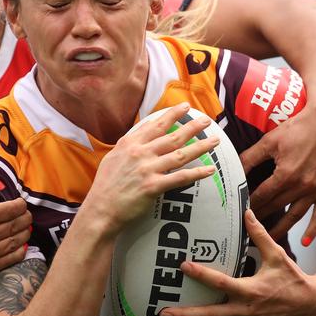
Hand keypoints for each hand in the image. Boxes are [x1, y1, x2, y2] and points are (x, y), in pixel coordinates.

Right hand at [0, 192, 31, 282]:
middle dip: (25, 218)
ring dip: (25, 233)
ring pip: (15, 242)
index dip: (20, 205)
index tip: (22, 204)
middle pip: (15, 225)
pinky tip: (22, 244)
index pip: (9, 210)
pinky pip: (10, 259)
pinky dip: (20, 250)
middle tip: (27, 215)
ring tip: (26, 227)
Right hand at [84, 102, 217, 237]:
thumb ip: (130, 143)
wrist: (100, 208)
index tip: (185, 107)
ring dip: (200, 147)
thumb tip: (145, 130)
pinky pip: (180, 178)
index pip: (156, 125)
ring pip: (180, 154)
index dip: (172, 115)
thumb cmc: (106, 184)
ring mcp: (147, 169)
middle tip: (207, 120)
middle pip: (172, 137)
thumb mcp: (114, 156)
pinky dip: (197, 173)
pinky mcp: (153, 186)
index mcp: (130, 144)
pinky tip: (210, 169)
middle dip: (192, 126)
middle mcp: (140, 153)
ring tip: (214, 140)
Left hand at [160, 209, 315, 315]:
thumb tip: (246, 212)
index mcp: (251, 291)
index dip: (202, 275)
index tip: (182, 266)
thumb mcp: (277, 256)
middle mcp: (245, 310)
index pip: (221, 283)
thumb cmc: (294, 279)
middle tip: (163, 313)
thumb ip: (260, 235)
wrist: (312, 306)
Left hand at [240, 100, 315, 242]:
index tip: (238, 212)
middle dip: (261, 217)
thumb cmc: (298, 127)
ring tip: (269, 238)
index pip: (262, 195)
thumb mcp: (270, 141)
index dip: (249, 204)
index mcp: (286, 174)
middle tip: (247, 227)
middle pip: (277, 206)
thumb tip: (233, 169)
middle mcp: (303, 186)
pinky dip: (313, 229)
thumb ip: (250, 158)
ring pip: (296, 215)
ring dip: (282, 228)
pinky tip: (304, 242)